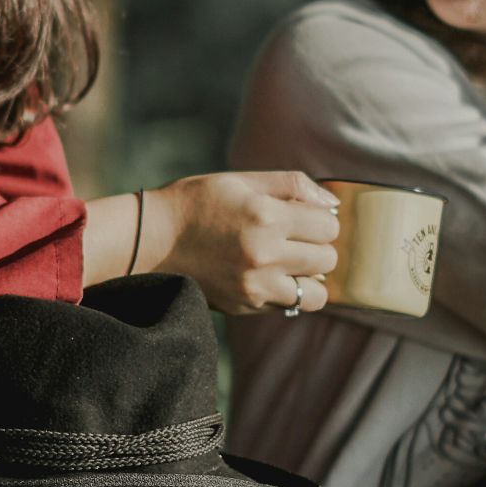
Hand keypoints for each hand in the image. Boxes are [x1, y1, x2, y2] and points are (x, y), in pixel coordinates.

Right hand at [141, 172, 339, 314]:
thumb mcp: (242, 180)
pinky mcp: (244, 306)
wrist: (152, 240)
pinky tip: (268, 275)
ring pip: (315, 294)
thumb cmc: (198, 201)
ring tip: (289, 263)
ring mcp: (254, 286)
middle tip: (295, 238)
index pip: (329, 227)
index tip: (303, 217)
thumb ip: (292, 186)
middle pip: (327, 259)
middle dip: (318, 247)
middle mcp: (264, 255)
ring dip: (309, 277)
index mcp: (266, 217)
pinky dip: (287, 292)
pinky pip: (288, 306)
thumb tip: (332, 203)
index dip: (320, 219)